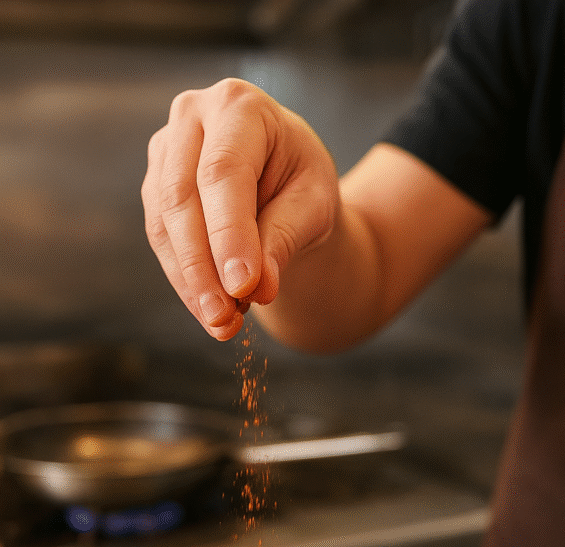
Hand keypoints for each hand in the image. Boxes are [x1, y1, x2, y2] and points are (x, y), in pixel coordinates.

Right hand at [141, 79, 338, 340]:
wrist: (285, 182)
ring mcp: (165, 151)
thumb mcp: (314, 205)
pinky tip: (210, 312)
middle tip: (224, 320)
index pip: (223, 173)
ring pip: (164, 224)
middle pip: (183, 198)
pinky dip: (185, 281)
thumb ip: (284, 238)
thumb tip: (256, 289)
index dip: (229, 234)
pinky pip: (161, 240)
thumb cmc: (303, 184)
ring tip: (223, 325)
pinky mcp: (154, 187)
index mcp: (239, 106)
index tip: (243, 287)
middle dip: (203, 268)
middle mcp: (192, 118)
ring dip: (191, 282)